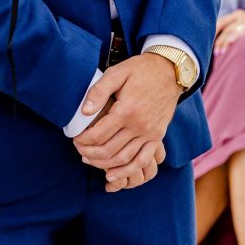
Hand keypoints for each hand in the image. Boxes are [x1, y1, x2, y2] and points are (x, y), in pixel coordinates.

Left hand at [73, 54, 179, 186]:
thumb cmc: (140, 70)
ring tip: (90, 160)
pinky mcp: (157, 137)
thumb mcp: (117, 73)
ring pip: (124, 159)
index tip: (75, 138)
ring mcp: (150, 134)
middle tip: (78, 150)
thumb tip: (84, 112)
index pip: (98, 134)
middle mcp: (139, 126)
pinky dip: (127, 171)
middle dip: (89, 153)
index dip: (83, 139)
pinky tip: (113, 174)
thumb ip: (99, 92)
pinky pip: (142, 161)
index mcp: (127, 110)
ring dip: (104, 165)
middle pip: (109, 150)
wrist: (169, 71)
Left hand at [214, 9, 244, 50]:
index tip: (207, 44)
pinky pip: (238, 33)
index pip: (219, 22)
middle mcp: (239, 16)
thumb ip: (237, 30)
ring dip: (222, 43)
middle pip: (221, 27)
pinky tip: (229, 46)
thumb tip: (225, 43)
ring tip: (218, 54)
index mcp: (237, 14)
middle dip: (215, 39)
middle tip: (211, 52)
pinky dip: (232, 40)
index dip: (212, 33)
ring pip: (228, 32)